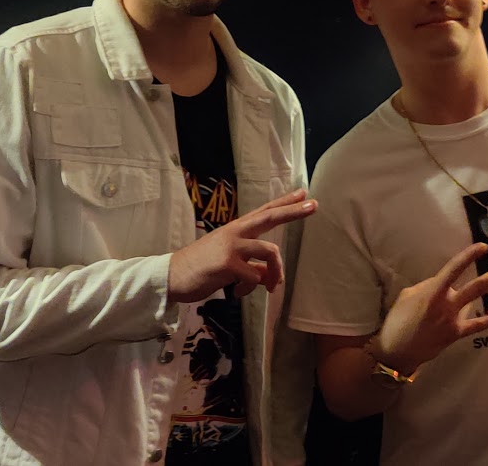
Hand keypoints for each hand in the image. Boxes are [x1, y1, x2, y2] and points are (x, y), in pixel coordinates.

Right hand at [168, 188, 317, 302]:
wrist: (172, 276)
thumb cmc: (202, 269)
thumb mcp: (229, 262)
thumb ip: (252, 264)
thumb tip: (270, 278)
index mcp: (236, 230)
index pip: (264, 211)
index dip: (284, 202)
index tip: (303, 193)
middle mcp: (235, 232)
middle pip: (270, 217)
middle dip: (293, 212)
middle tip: (314, 205)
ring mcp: (231, 246)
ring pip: (270, 252)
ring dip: (275, 273)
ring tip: (270, 287)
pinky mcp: (226, 263)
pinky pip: (254, 277)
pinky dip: (251, 289)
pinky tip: (237, 293)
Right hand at [372, 242, 487, 372]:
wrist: (397, 352)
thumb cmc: (397, 321)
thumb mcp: (407, 296)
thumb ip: (425, 286)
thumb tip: (440, 283)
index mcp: (433, 292)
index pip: (454, 269)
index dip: (469, 256)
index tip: (483, 247)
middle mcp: (447, 304)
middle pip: (476, 287)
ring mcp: (453, 320)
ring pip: (477, 301)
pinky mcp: (455, 334)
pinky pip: (476, 326)